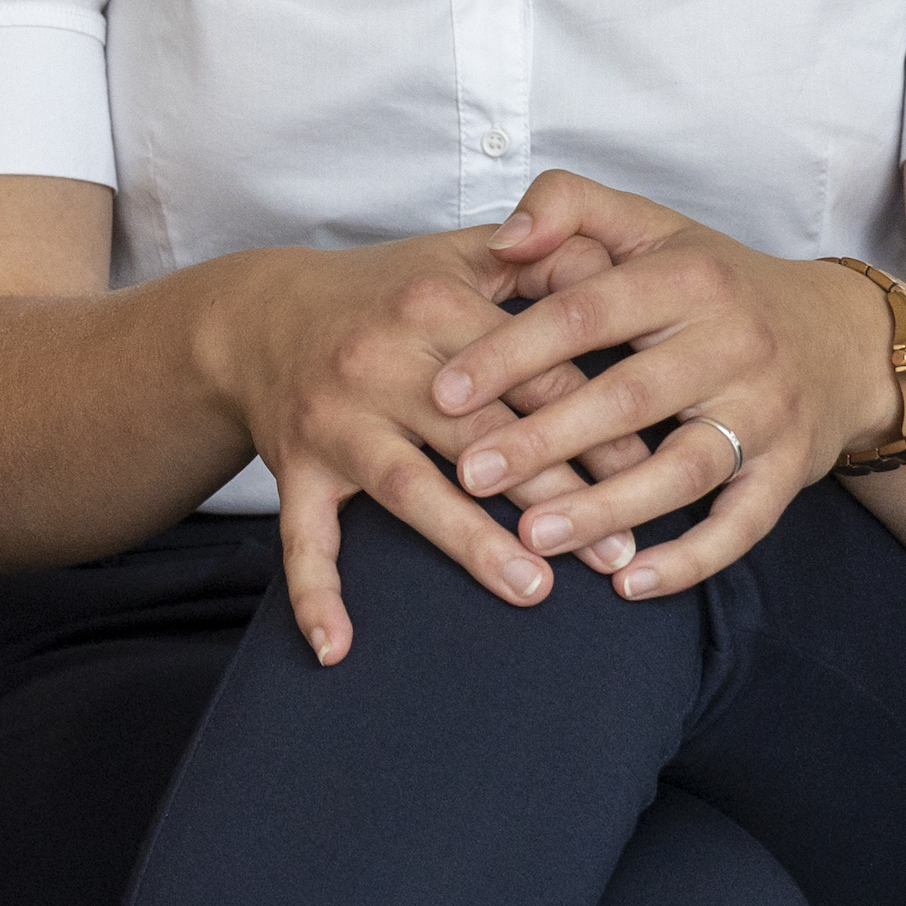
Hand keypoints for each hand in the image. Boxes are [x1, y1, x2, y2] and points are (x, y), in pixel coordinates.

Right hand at [195, 225, 632, 665]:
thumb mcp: (455, 255)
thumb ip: (540, 255)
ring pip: (408, 487)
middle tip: (620, 553)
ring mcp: (334, 419)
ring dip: (471, 542)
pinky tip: (340, 650)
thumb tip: (619, 264)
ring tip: (534, 590)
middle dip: (556, 496)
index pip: (532, 372)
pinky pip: (303, 537)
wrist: (253, 314)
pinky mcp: (295, 467)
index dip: (596, 425)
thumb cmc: (380, 294)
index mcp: (432, 308)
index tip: (652, 472)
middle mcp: (380, 362)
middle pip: (482, 436)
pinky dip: (316, 594)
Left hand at [429, 173, 905, 603]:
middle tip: (469, 476)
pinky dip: (691, 559)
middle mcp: (732, 343)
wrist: (843, 336)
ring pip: (682, 468)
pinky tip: (629, 583)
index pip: (583, 314)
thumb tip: (502, 237)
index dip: (510, 353)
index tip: (444, 392)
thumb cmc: (713, 279)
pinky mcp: (792, 469)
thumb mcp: (647, 224)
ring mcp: (766, 411)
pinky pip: (744, 524)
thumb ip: (567, 205)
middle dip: (543, 441)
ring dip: (606, 509)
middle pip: (626, 398)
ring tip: (532, 535)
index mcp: (684, 280)